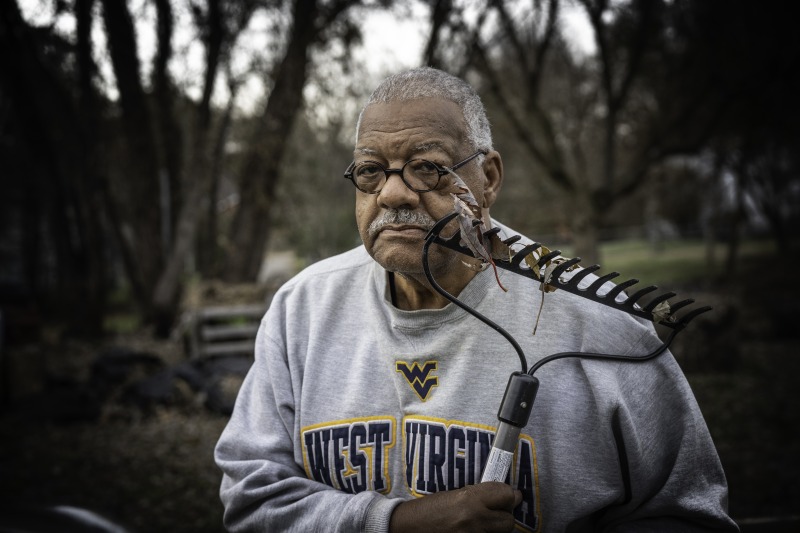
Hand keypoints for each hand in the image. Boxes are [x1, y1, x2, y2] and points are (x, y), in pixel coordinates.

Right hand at [388, 482, 522, 532]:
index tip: (507, 495)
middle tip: (496, 511)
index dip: (508, 495)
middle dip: (504, 515)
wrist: (410, 527)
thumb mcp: (455, 495)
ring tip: (483, 522)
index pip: (505, 494)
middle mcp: (473, 518)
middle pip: (508, 519)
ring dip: (496, 528)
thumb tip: (505, 496)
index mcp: (469, 499)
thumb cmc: (429, 509)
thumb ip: (480, 495)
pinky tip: (476, 531)